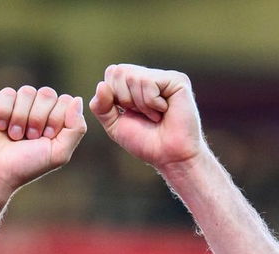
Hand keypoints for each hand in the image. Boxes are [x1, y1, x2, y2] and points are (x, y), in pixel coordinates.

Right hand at [0, 86, 86, 195]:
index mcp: (57, 120)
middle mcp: (40, 109)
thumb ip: (76, 128)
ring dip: (21, 118)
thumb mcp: (59, 153)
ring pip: (27, 92)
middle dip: (39, 118)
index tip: (46, 138)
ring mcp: (20, 105)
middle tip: (30, 138)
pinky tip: (1, 127)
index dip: (56, 118)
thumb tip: (77, 100)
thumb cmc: (28, 165)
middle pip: (48, 93)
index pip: (65, 101)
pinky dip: (5, 112)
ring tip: (15, 136)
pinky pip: (8, 93)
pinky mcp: (0, 103)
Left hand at [89, 64, 203, 170]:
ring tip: (156, 116)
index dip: (114, 96)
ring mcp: (164, 77)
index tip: (131, 114)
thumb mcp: (115, 125)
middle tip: (144, 115)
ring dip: (140, 105)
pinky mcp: (177, 80)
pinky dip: (152, 103)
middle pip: (119, 71)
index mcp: (135, 84)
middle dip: (125, 99)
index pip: (112, 73)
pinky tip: (165, 111)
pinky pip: (149, 82)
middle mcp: (150, 76)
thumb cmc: (146, 143)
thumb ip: (101, 107)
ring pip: (133, 78)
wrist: (170, 157)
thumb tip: (101, 85)